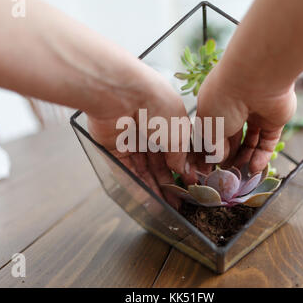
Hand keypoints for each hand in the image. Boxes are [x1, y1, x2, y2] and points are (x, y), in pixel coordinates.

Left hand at [87, 61, 189, 208]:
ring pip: (143, 169)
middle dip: (168, 183)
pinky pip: (126, 170)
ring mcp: (130, 140)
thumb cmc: (157, 106)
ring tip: (164, 207)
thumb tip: (181, 169)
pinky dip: (136, 184)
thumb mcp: (178, 132)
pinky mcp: (113, 147)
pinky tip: (147, 199)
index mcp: (168, 122)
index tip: (189, 187)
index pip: (176, 150)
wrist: (123, 95)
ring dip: (154, 188)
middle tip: (177, 203)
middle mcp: (149, 131)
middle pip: (159, 162)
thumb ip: (180, 154)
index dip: (182, 169)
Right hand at [195, 59, 296, 173]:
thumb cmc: (223, 100)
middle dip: (229, 157)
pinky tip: (254, 168)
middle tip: (227, 176)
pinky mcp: (273, 120)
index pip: (212, 133)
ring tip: (241, 176)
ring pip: (250, 141)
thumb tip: (220, 160)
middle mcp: (234, 109)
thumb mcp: (210, 127)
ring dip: (245, 159)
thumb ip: (213, 147)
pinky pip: (267, 141)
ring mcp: (255, 114)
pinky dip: (261, 156)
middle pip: (231, 139)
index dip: (210, 152)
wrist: (255, 79)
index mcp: (214, 107)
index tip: (209, 170)